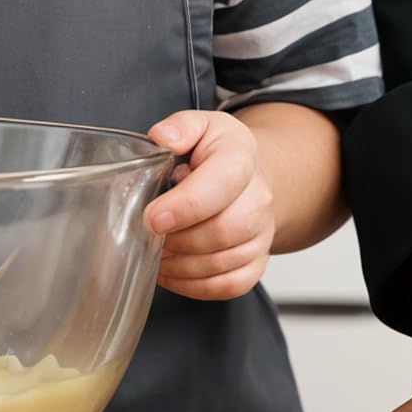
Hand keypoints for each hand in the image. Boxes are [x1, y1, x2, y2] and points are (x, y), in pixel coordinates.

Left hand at [143, 108, 274, 298]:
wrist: (249, 175)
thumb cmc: (217, 151)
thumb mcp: (200, 124)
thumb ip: (181, 126)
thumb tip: (163, 137)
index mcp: (241, 159)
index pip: (220, 185)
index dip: (185, 206)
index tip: (153, 217)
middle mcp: (259, 199)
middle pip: (224, 230)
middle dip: (179, 239)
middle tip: (149, 236)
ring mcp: (262, 234)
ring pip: (225, 262)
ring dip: (183, 265)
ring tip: (155, 254)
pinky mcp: (257, 262)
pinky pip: (230, 285)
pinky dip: (196, 286)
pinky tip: (171, 273)